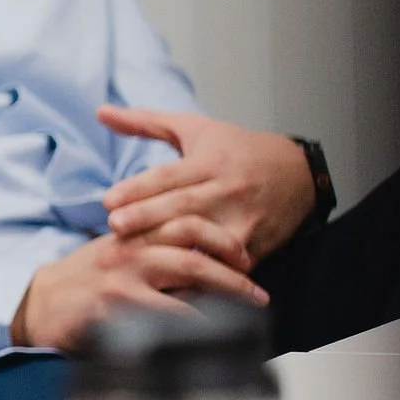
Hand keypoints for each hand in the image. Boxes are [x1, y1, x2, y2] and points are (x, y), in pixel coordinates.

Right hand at [11, 228, 267, 352]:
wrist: (37, 306)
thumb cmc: (82, 285)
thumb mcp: (116, 255)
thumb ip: (153, 252)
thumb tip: (202, 264)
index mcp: (131, 231)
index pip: (184, 218)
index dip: (220, 234)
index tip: (243, 253)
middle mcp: (130, 247)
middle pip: (193, 240)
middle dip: (232, 263)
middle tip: (255, 286)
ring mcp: (123, 275)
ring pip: (188, 269)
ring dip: (227, 288)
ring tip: (251, 306)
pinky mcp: (115, 305)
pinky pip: (168, 311)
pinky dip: (197, 319)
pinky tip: (216, 330)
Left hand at [98, 106, 314, 268]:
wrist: (300, 174)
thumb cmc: (238, 150)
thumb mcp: (194, 128)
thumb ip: (145, 123)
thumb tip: (99, 112)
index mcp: (211, 161)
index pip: (170, 176)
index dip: (139, 188)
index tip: (108, 201)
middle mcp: (227, 191)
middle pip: (184, 207)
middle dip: (149, 218)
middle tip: (115, 228)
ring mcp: (244, 221)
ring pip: (206, 238)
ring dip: (174, 250)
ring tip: (139, 260)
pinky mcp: (256, 248)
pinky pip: (226, 266)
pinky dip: (205, 278)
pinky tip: (175, 287)